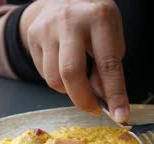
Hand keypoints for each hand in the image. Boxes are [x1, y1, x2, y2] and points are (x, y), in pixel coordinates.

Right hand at [20, 0, 129, 122]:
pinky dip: (58, 81)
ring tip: (80, 83)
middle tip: (94, 110)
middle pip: (71, 73)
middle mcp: (70, 21)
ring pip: (54, 79)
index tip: (120, 116)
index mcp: (99, 18)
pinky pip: (44, 74)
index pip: (107, 64)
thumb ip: (109, 66)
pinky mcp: (33, 37)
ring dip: (70, 91)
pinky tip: (65, 68)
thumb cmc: (94, 20)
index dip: (115, 93)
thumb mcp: (111, 36)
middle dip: (83, 100)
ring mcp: (47, 29)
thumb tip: (103, 99)